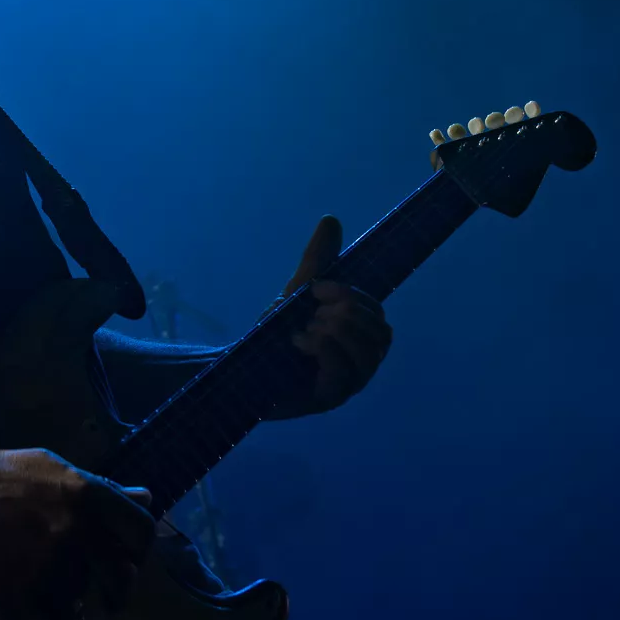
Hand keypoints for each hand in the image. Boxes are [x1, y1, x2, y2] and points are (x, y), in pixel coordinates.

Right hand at [0, 445, 154, 619]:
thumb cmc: (1, 476)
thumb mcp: (56, 470)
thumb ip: (102, 489)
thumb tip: (145, 497)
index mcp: (88, 493)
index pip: (140, 528)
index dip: (140, 548)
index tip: (130, 557)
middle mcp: (77, 527)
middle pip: (122, 571)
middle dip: (120, 586)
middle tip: (110, 592)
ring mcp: (53, 558)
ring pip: (88, 594)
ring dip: (87, 602)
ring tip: (78, 603)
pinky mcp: (27, 585)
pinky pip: (61, 617)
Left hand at [279, 214, 391, 413]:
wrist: (239, 367)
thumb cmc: (273, 335)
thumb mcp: (297, 294)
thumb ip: (317, 262)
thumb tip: (331, 220)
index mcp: (357, 338)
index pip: (377, 313)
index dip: (351, 295)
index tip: (316, 289)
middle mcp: (361, 363)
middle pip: (380, 333)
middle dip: (345, 314)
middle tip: (311, 313)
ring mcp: (348, 384)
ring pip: (368, 353)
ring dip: (334, 331)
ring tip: (305, 330)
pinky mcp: (328, 399)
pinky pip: (343, 373)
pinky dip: (322, 349)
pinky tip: (298, 342)